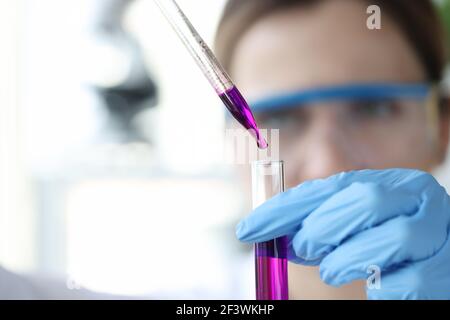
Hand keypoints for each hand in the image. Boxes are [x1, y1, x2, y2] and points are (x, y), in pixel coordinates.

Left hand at [236, 169, 449, 298]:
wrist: (439, 261)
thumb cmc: (389, 244)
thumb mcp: (352, 226)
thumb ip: (318, 225)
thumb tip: (271, 235)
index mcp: (390, 181)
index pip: (328, 186)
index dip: (284, 208)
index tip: (247, 229)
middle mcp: (418, 198)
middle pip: (365, 200)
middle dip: (321, 227)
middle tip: (302, 248)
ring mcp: (439, 232)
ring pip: (394, 236)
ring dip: (347, 258)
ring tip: (333, 270)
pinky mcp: (448, 270)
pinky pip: (410, 281)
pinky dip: (382, 289)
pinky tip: (374, 287)